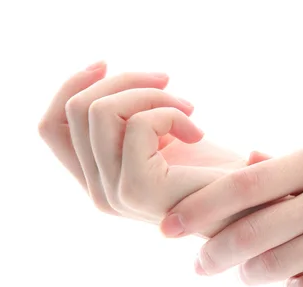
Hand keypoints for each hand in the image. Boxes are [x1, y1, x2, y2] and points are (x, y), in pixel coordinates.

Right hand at [38, 61, 246, 235]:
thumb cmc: (214, 172)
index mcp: (97, 178)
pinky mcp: (137, 189)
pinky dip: (170, 113)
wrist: (250, 205)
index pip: (51, 126)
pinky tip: (196, 132)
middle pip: (77, 109)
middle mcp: (97, 191)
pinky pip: (138, 123)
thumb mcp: (160, 136)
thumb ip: (124, 117)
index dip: (73, 86)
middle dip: (126, 82)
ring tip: (188, 109)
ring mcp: (114, 193)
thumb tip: (101, 70)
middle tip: (170, 85)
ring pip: (100, 110)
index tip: (108, 64)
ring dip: (150, 94)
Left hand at [162, 140, 302, 286]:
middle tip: (198, 264)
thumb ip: (296, 163)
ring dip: (254, 274)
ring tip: (247, 275)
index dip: (199, 208)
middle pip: (251, 231)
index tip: (169, 226)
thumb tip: (248, 163)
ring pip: (278, 265)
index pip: (242, 187)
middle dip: (214, 252)